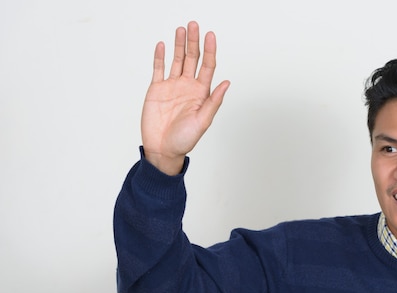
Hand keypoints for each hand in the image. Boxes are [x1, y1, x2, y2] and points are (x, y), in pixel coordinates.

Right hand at [141, 21, 229, 174]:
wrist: (162, 150)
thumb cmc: (184, 140)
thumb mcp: (202, 122)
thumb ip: (213, 102)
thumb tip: (226, 83)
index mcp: (201, 93)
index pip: (207, 66)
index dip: (210, 50)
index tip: (210, 35)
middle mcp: (188, 87)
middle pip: (192, 58)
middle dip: (194, 42)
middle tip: (194, 25)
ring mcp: (172, 86)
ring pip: (176, 60)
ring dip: (179, 45)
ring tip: (181, 29)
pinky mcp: (157, 89)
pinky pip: (159, 69)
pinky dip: (160, 57)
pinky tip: (162, 45)